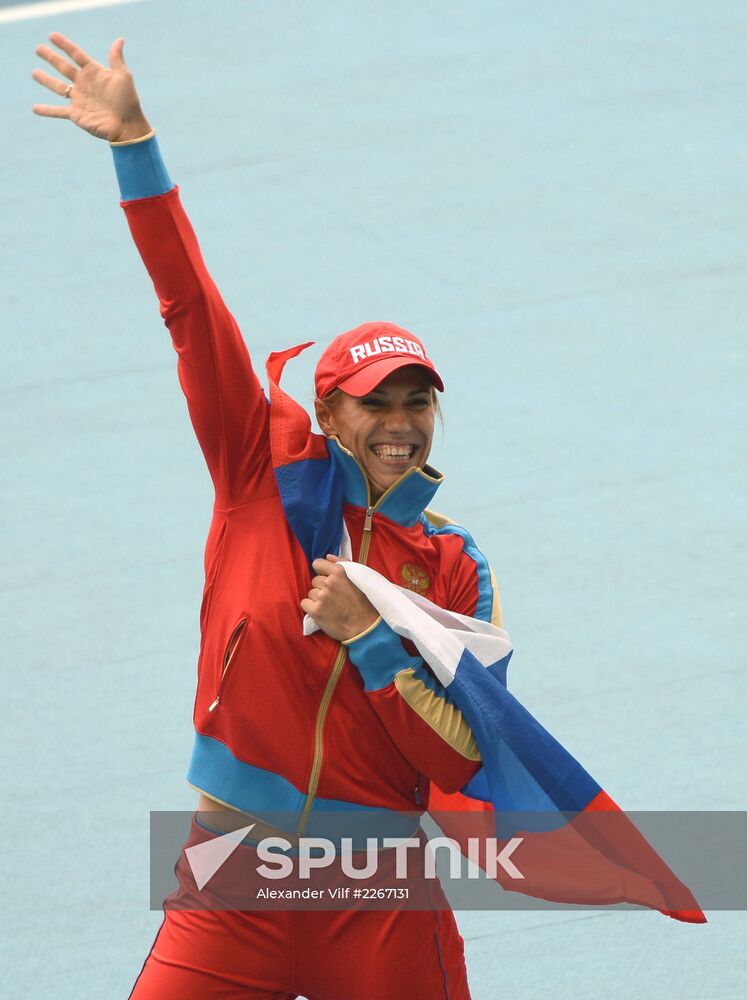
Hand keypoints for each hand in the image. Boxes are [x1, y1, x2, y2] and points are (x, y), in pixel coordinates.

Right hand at [32, 33, 150, 142]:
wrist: (127, 125)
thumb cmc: (128, 101)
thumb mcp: (123, 76)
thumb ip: (116, 58)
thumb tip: (120, 40)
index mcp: (94, 73)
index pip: (76, 55)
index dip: (65, 45)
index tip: (52, 36)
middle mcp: (84, 84)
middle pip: (64, 67)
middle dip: (51, 58)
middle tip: (38, 49)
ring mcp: (79, 99)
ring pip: (58, 87)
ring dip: (45, 80)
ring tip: (34, 73)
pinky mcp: (76, 114)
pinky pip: (58, 111)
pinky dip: (46, 110)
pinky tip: (35, 109)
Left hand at [300, 555, 378, 642]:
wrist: (364, 627)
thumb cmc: (361, 604)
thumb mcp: (356, 579)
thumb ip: (342, 564)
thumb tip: (327, 556)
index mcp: (339, 573)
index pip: (317, 563)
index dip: (320, 571)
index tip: (325, 578)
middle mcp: (329, 583)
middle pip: (315, 580)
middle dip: (321, 588)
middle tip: (333, 597)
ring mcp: (321, 597)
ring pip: (310, 593)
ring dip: (317, 599)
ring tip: (330, 606)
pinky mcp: (315, 610)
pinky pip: (304, 603)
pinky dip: (311, 608)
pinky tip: (322, 612)